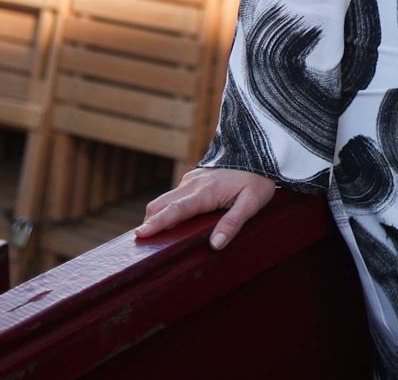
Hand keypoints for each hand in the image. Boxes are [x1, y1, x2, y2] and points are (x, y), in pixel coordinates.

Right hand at [133, 167, 275, 249]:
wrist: (259, 152)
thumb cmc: (257, 180)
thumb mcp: (252, 203)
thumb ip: (233, 223)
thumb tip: (215, 245)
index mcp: (206, 192)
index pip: (176, 210)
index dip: (157, 224)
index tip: (140, 234)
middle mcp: (193, 184)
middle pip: (160, 204)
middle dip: (148, 223)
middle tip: (138, 245)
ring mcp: (191, 180)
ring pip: (164, 199)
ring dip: (155, 216)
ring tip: (149, 238)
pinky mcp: (193, 179)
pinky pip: (173, 196)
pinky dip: (165, 210)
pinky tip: (168, 223)